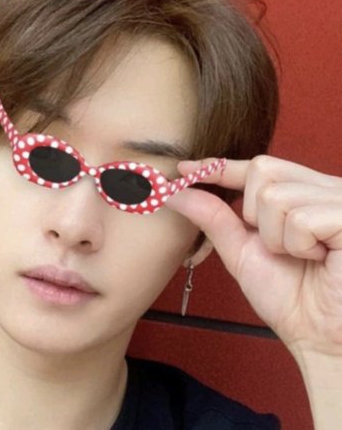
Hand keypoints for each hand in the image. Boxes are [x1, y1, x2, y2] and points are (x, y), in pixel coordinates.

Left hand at [165, 155, 341, 357]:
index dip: (219, 166)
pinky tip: (319, 259)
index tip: (184, 169)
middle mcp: (322, 188)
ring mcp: (339, 200)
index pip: (256, 166)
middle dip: (253, 214)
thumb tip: (176, 192)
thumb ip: (212, 217)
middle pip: (263, 170)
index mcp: (300, 193)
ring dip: (276, 238)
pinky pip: (300, 220)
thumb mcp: (241, 250)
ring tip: (302, 257)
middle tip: (276, 246)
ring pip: (276, 196)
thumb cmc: (287, 295)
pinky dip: (298, 247)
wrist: (318, 335)